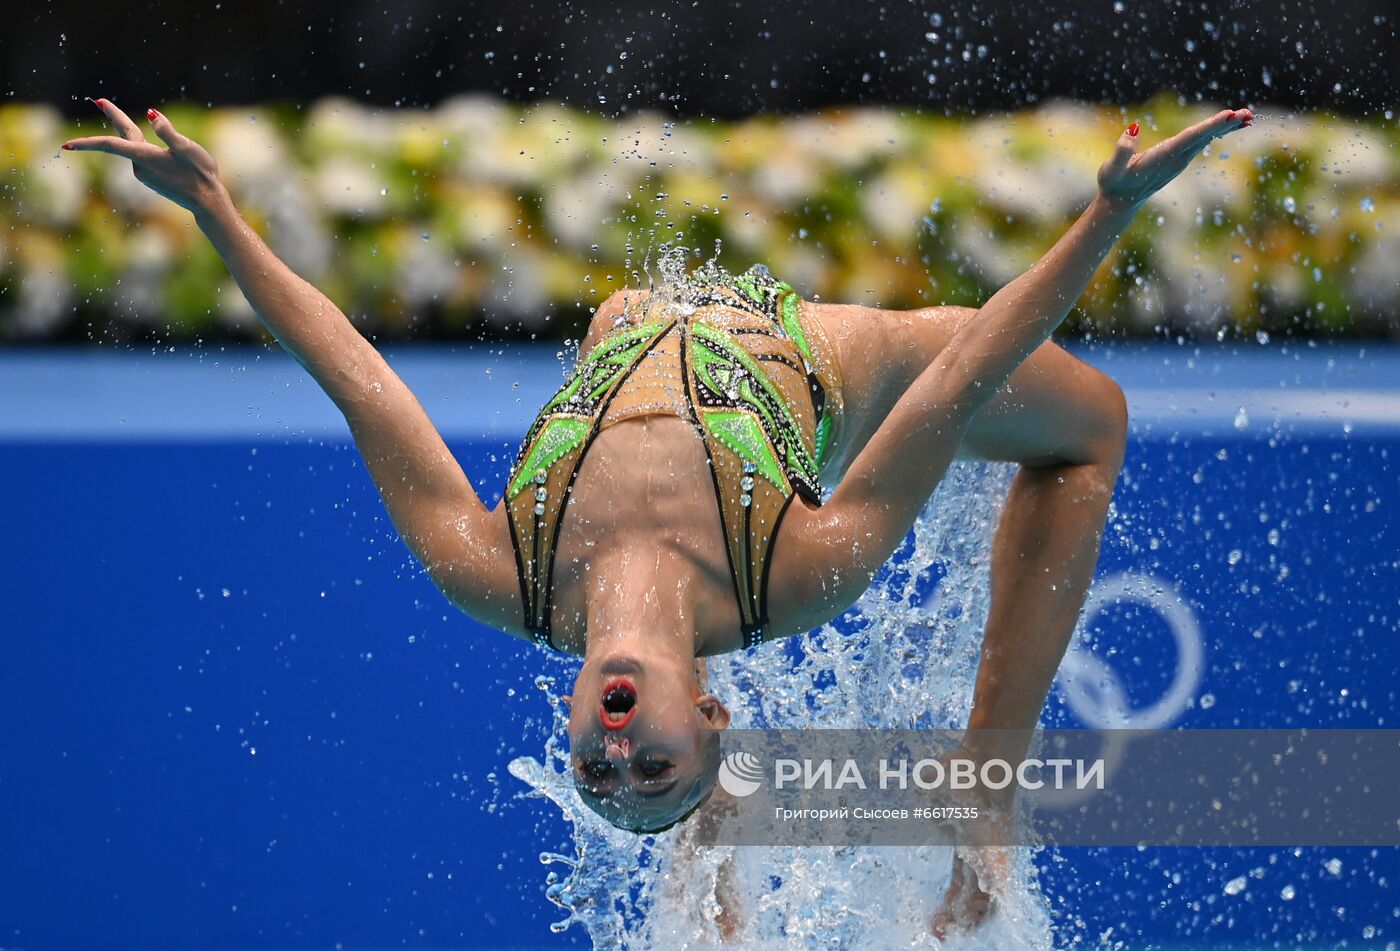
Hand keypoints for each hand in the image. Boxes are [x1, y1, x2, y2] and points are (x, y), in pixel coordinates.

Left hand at [62, 98, 226, 214]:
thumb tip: (150, 113)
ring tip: (144, 126)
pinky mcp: (151, 179)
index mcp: (144, 156)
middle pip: (121, 139)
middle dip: (114, 120)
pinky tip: (165, 152)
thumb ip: (167, 130)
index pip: (109, 145)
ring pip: (135, 149)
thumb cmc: (200, 174)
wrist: (207, 201)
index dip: (87, 142)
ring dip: (137, 135)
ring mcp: (144, 174)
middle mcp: (139, 166)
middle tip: (100, 101)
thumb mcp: (187, 147)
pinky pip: (143, 158)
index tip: (66, 145)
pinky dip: (146, 148)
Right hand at [1096, 107, 1252, 209]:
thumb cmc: (1113, 183)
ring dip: (1226, 127)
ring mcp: (1179, 160)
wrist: (1119, 202)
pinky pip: (1201, 141)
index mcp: (1162, 157)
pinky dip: (1217, 132)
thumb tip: (1134, 127)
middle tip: (1248, 114)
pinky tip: (1229, 125)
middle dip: (1226, 125)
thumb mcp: (1111, 169)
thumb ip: (1122, 151)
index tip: (1228, 116)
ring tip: (1247, 116)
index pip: (1189, 139)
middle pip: (1204, 138)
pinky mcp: (1178, 158)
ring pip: (1206, 139)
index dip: (1209, 126)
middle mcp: (1175, 159)